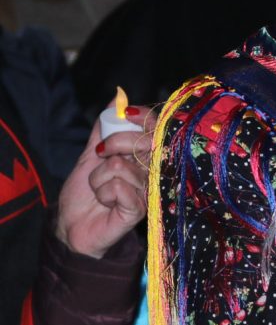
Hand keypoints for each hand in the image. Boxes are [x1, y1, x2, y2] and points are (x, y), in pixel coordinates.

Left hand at [55, 105, 156, 258]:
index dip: (142, 117)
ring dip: (99, 178)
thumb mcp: (90, 156)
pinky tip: (106, 203)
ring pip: (121, 166)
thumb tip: (117, 98)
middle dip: (113, 144)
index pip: (156, 128)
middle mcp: (152, 171)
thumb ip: (104, 129)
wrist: (71, 226)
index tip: (125, 115)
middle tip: (100, 157)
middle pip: (142, 142)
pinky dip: (103, 193)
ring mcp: (148, 190)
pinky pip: (118, 187)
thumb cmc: (84, 193)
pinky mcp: (140, 208)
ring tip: (100, 190)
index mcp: (144, 155)